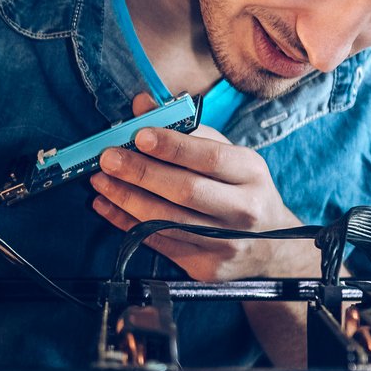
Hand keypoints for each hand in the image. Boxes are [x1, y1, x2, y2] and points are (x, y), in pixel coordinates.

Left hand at [90, 92, 320, 281]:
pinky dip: (126, 223)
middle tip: (108, 158)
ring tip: (100, 181)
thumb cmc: (240, 190)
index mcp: (251, 173)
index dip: (172, 146)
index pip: (210, 157)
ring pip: (167, 221)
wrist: (270, 248)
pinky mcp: (205, 266)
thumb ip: (186, 129)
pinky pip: (158, 243)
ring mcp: (225, 242)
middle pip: (185, 191)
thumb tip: (142, 105)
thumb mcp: (226, 154)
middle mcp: (243, 209)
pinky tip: (106, 206)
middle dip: (140, 173)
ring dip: (126, 200)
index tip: (139, 135)